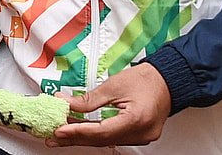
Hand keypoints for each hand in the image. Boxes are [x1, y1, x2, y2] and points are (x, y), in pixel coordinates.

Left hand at [47, 62, 171, 147]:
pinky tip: (81, 131)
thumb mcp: (114, 85)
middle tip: (53, 137)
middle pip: (101, 140)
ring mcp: (141, 137)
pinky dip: (95, 134)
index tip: (59, 130)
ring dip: (83, 136)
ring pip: (105, 141)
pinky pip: (113, 138)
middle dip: (75, 138)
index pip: (100, 132)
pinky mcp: (138, 136)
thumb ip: (89, 99)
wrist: (167, 80)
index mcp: (136, 120)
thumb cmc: (146, 79)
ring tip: (62, 134)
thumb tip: (66, 103)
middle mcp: (140, 133)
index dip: (77, 131)